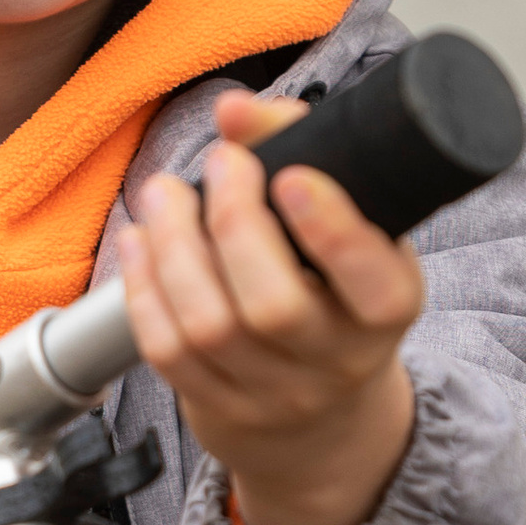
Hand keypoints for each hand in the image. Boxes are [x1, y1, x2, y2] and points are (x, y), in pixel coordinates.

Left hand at [115, 89, 420, 524]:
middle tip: (220, 164)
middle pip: (274, 306)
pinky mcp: (217, 408)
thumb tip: (235, 110)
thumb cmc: (333, 289)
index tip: (291, 176)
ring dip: (173, 247)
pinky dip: (142, 288)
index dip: (332, 232)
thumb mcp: (351, 226)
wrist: (320, 414)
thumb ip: (300, 149)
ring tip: (163, 193)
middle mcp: (334, 362)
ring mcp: (273, 394)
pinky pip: (167, 352)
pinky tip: (139, 242)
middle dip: (233, 222)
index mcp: (386, 312)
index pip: (372, 284)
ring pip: (209, 327)